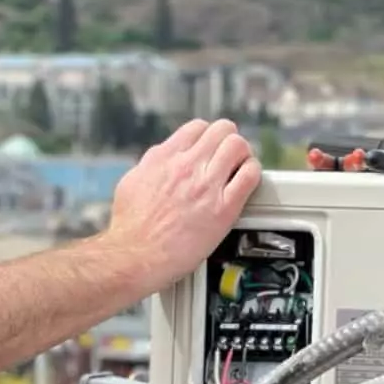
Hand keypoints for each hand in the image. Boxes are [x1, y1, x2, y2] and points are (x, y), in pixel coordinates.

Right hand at [105, 119, 260, 291]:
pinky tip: (247, 180)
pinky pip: (249, 176)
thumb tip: (163, 158)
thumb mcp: (133, 182)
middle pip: (222, 130)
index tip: (211, 147)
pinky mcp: (223, 209)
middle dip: (228, 140)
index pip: (197, 127)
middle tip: (230, 155)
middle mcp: (186, 166)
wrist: (136, 255)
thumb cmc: (131, 227)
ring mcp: (206, 186)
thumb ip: (153, 165)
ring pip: (238, 146)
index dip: (208, 135)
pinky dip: (252, 173)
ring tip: (241, 166)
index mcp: (164, 158)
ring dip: (243, 154)